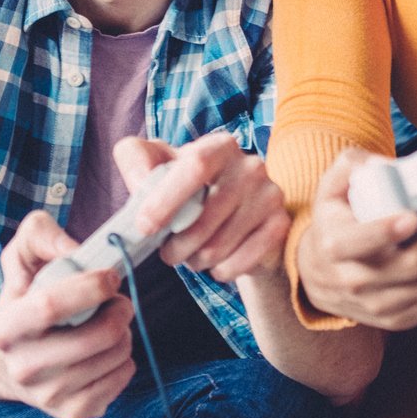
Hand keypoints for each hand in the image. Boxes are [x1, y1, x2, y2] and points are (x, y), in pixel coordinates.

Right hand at [0, 211, 135, 417]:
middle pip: (93, 338)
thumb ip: (41, 235)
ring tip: (109, 324)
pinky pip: (120, 380)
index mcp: (5, 328)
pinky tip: (108, 349)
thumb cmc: (21, 299)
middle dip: (120, 311)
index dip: (90, 286)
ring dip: (124, 334)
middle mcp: (23, 368)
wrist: (4, 358)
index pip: (51, 306)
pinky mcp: (72, 412)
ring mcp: (47, 395)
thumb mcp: (20, 256)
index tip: (109, 276)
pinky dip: (125, 360)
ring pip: (113, 358)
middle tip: (120, 300)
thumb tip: (77, 251)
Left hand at [115, 133, 287, 281]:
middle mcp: (252, 166)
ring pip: (219, 246)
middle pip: (204, 218)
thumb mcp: (157, 165)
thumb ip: (136, 158)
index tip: (144, 227)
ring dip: (196, 260)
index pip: (196, 166)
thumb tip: (140, 183)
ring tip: (194, 254)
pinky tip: (218, 262)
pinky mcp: (279, 227)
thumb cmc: (188, 188)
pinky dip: (221, 271)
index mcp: (220, 146)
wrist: (236, 216)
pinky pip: (240, 262)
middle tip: (168, 252)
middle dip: (176, 246)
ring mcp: (270, 196)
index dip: (166, 200)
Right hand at [296, 149, 416, 330]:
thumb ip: (354, 165)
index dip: (389, 229)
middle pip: (414, 264)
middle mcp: (354, 280)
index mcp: (335, 244)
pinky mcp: (396, 319)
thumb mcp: (331, 187)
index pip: (363, 241)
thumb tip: (388, 166)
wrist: (318, 273)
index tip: (414, 216)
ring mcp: (377, 304)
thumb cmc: (334, 222)